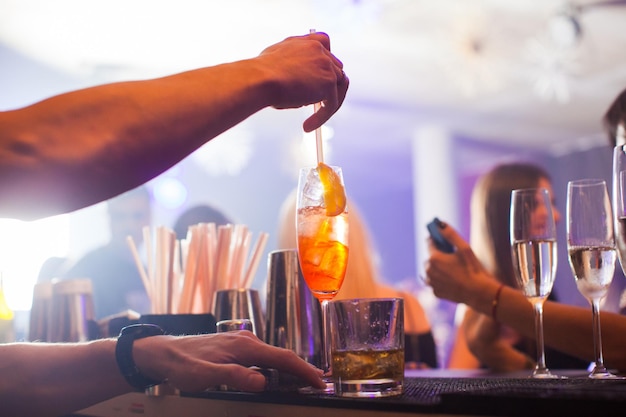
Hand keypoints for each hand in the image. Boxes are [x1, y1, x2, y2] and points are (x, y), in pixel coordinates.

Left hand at [134, 330, 324, 391]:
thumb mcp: (206, 376)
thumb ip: (235, 377)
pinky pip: (263, 356)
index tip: (319, 381)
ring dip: (290, 368)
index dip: (303, 370)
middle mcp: (246, 341)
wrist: (163, 353)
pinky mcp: (236, 347)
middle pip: (282, 356)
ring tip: (304, 380)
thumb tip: (262, 381)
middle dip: (302, 369)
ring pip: (273, 356)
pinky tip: (278, 374)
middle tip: (318, 384)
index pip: (283, 358)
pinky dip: (276, 366)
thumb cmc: (182, 363)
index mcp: (244, 346)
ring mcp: (241, 343)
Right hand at [258, 32, 348, 131]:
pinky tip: (307, 126)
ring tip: (315, 119)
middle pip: (336, 69)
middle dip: (329, 87)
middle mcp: (319, 50)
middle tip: (319, 104)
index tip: (320, 78)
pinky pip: (330, 104)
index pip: (326, 47)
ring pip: (338, 88)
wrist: (260, 78)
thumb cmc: (260, 74)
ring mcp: (326, 65)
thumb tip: (297, 82)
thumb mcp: (276, 60)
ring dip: (328, 105)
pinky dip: (321, 117)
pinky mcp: (328, 83)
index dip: (325, 64)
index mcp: (307, 42)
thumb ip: (292, 63)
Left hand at [425, 221, 495, 304]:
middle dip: (438, 254)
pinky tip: (453, 279)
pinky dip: (441, 279)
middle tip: (451, 255)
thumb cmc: (473, 269)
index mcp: (434, 258)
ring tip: (453, 268)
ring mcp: (431, 283)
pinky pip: (435, 282)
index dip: (436, 238)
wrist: (479, 293)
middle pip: (430, 257)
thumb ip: (451, 234)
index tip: (441, 238)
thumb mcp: (464, 248)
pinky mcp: (435, 292)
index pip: (429, 242)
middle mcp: (429, 271)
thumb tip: (440, 224)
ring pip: (431, 270)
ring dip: (438, 267)